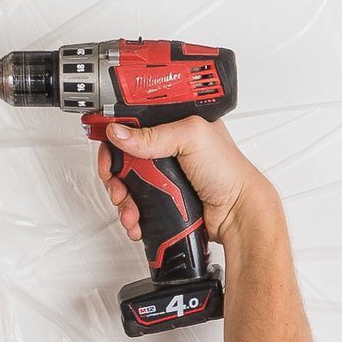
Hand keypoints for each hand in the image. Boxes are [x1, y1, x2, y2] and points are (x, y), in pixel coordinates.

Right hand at [96, 117, 279, 244]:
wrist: (236, 213)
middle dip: (114, 171)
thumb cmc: (228, 171)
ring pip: (127, 182)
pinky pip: (136, 204)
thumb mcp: (191, 138)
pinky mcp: (163, 198)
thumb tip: (119, 132)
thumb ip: (153, 134)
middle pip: (124, 156)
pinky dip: (131, 213)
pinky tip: (136, 219)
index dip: (115, 134)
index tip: (105, 146)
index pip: (134, 123)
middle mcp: (168, 148)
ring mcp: (164, 175)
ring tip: (129, 207)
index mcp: (175, 125)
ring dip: (121, 196)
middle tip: (115, 180)